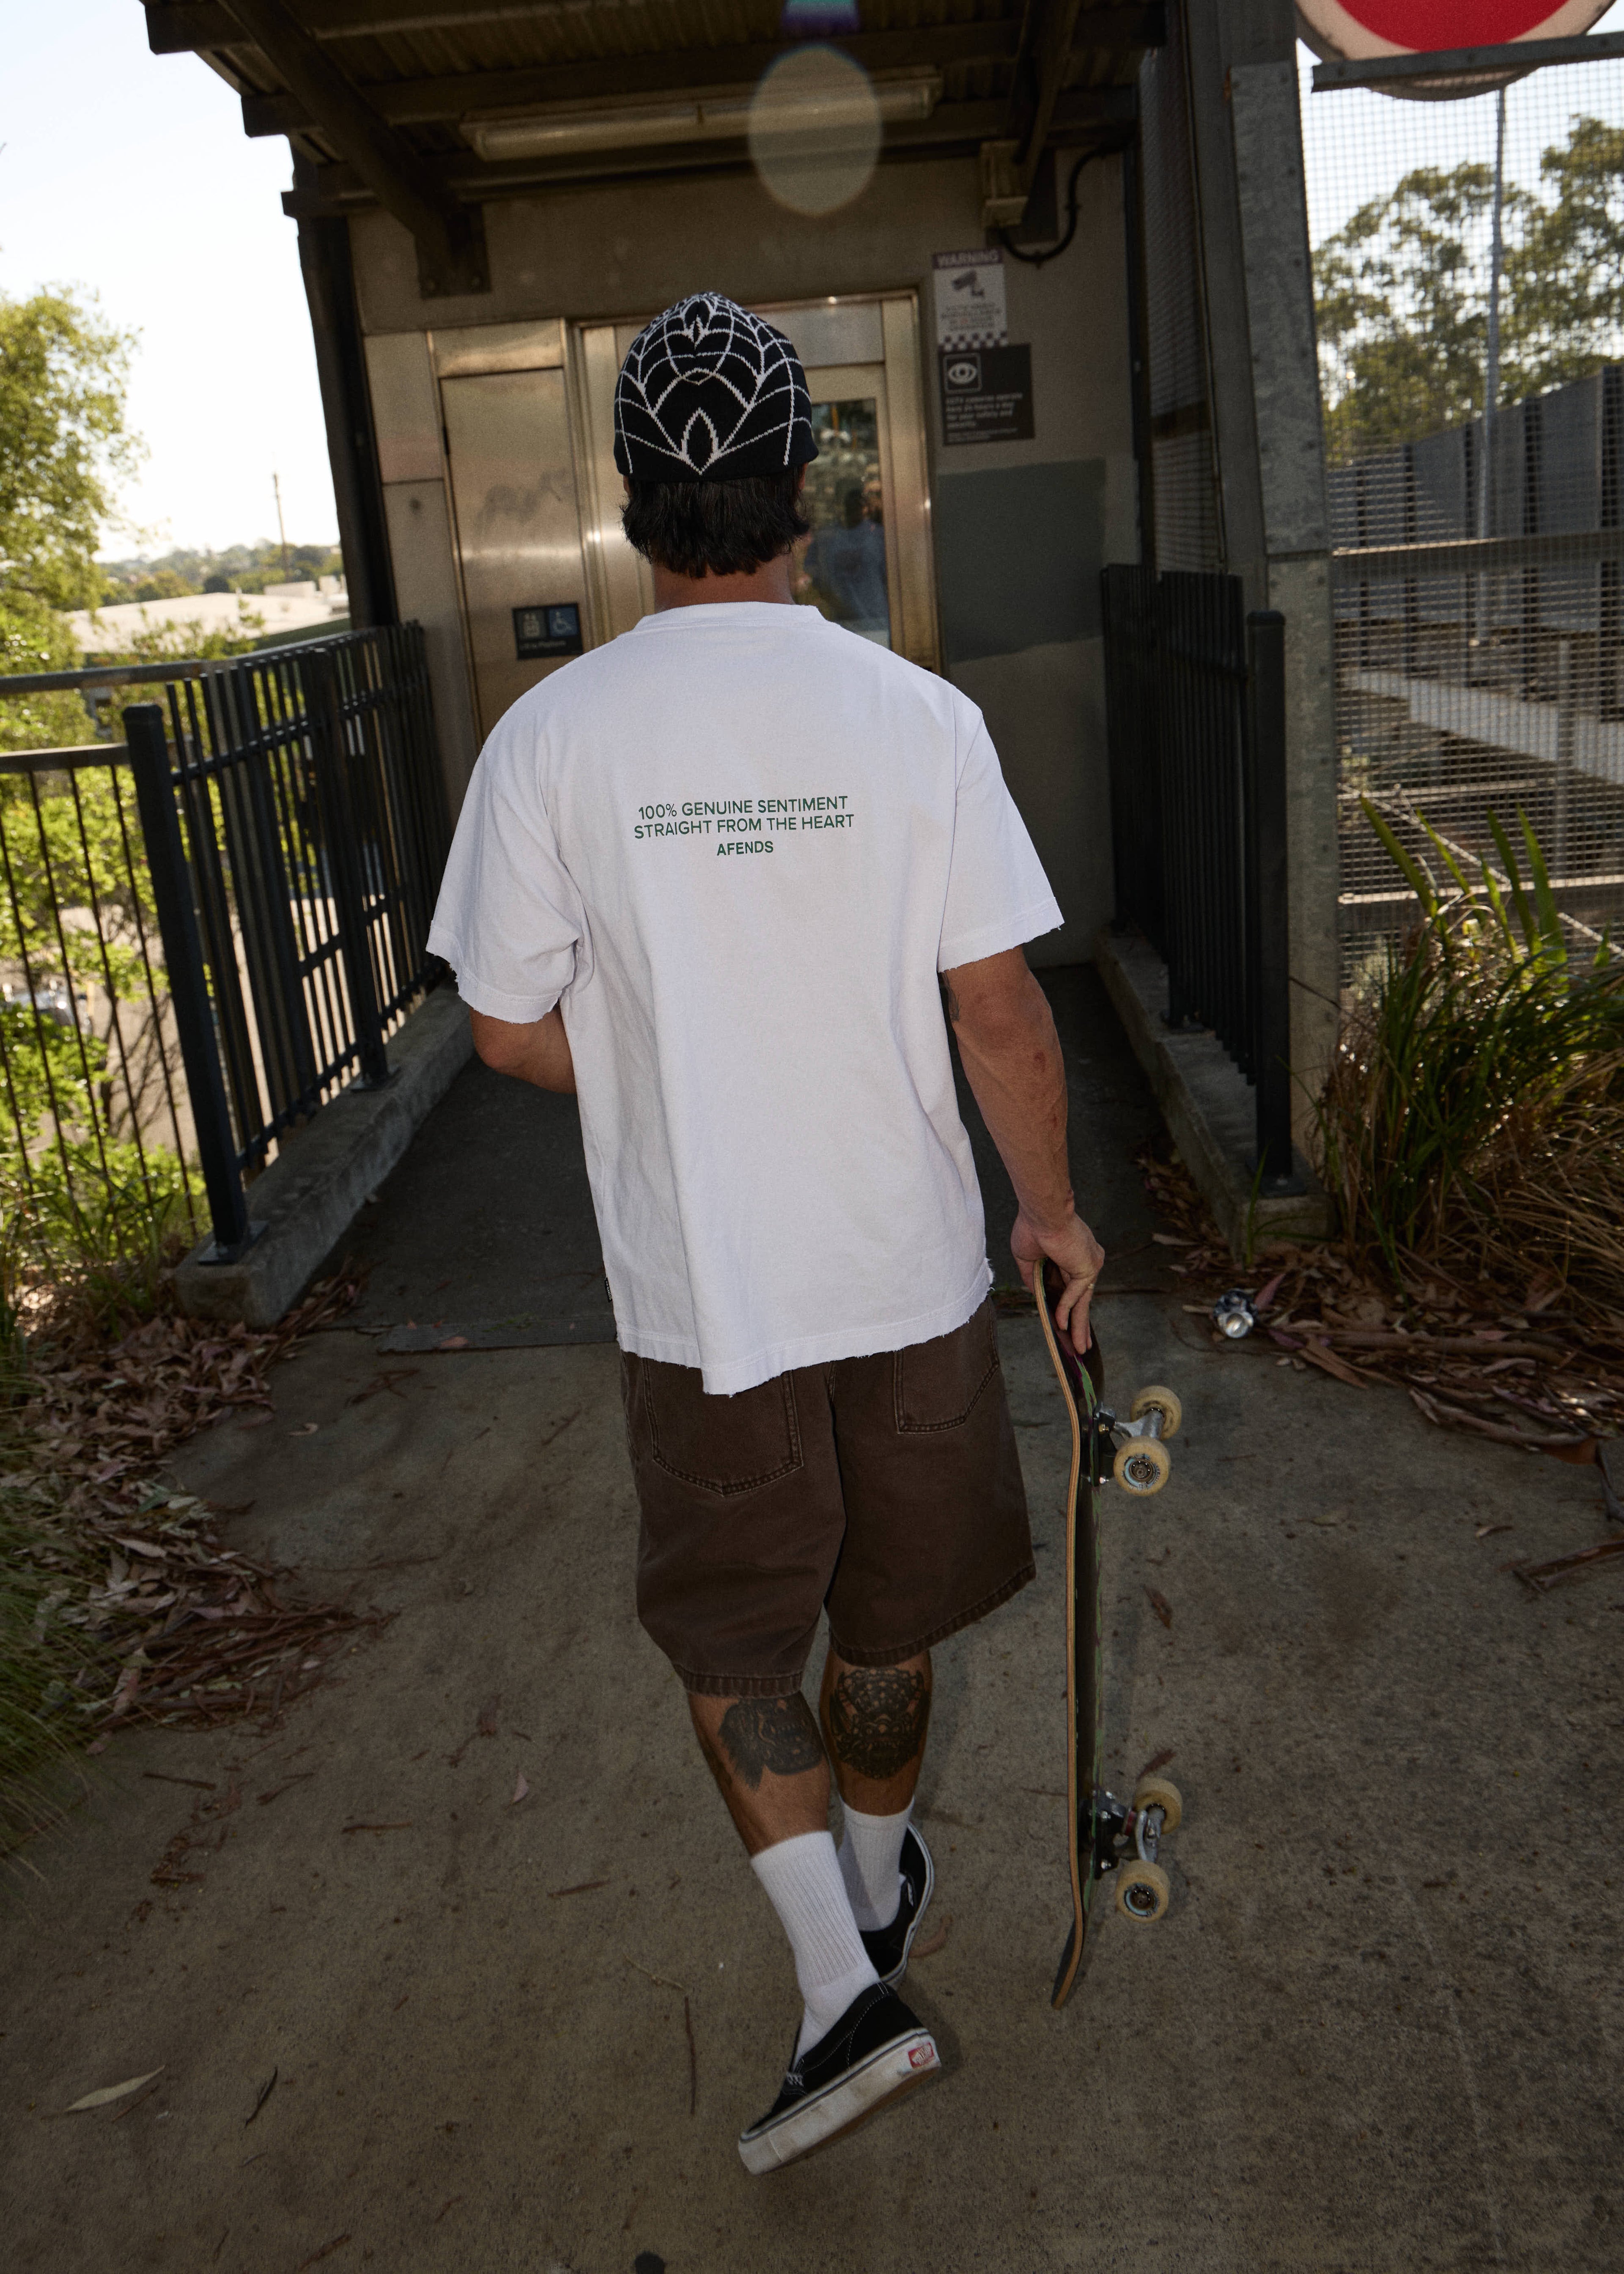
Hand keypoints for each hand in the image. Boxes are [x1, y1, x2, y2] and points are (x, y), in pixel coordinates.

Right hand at [1011, 1209, 1104, 1353]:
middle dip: (1080, 1323)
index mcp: (1074, 1254)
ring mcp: (1089, 1264)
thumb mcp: (1027, 1258)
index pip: (1073, 1286)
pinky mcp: (1088, 1268)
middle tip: (1080, 1344)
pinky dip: (1066, 1309)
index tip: (1067, 1322)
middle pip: (1082, 1299)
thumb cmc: (1032, 1226)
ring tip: (1078, 1347)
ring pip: (1083, 1301)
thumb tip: (1037, 1295)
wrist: (1041, 1212)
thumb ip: (1033, 1278)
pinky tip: (1060, 1325)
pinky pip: (1075, 1294)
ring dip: (1079, 1325)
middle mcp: (1086, 1260)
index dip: (1070, 1305)